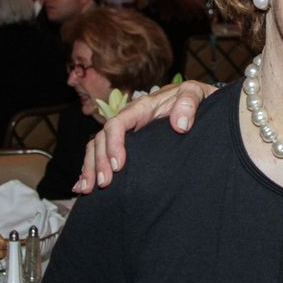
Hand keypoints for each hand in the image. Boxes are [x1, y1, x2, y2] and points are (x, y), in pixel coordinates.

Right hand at [73, 80, 216, 192]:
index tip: (119, 166)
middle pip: (102, 138)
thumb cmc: (196, 97)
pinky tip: (83, 184)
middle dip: (99, 161)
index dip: (114, 144)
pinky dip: (90, 167)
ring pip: (98, 146)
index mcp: (142, 108)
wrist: (199, 99)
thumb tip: (180, 126)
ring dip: (90, 167)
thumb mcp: (196, 93)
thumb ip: (188, 104)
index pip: (118, 124)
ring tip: (86, 189)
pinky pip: (103, 152)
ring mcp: (127, 130)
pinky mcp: (128, 141)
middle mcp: (129, 118)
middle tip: (104, 184)